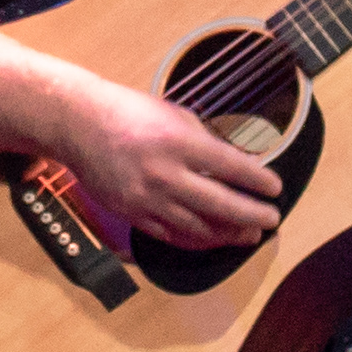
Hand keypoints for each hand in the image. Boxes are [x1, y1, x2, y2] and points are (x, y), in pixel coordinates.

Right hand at [57, 79, 283, 249]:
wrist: (77, 125)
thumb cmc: (127, 111)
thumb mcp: (173, 113)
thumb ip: (204, 140)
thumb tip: (235, 163)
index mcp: (178, 141)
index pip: (231, 167)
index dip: (258, 180)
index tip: (275, 188)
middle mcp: (165, 174)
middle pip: (220, 204)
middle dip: (252, 215)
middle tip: (272, 220)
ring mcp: (147, 198)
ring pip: (198, 228)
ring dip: (229, 234)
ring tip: (250, 235)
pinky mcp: (132, 214)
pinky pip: (171, 235)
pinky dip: (196, 240)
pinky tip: (213, 239)